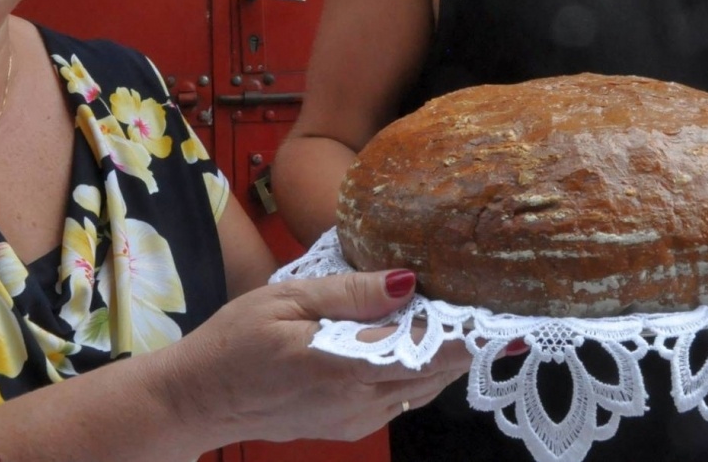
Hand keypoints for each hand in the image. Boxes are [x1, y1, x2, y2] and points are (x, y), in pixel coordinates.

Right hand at [175, 268, 472, 444]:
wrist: (198, 400)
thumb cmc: (235, 341)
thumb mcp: (288, 299)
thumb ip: (351, 292)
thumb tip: (408, 281)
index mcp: (347, 365)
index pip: (430, 351)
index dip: (474, 334)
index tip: (509, 315)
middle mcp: (361, 401)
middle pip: (437, 373)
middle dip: (469, 342)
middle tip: (499, 308)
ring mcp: (357, 419)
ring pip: (423, 389)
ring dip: (448, 358)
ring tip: (471, 320)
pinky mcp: (349, 426)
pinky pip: (401, 399)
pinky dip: (420, 372)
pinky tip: (423, 344)